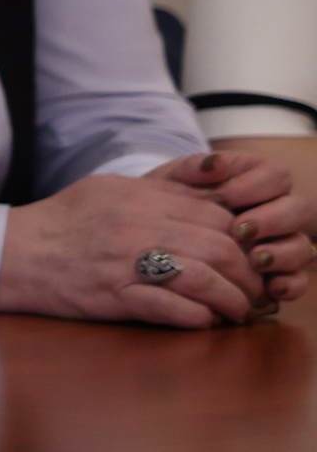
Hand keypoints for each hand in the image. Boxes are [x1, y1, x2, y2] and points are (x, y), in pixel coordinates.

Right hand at [0, 172, 273, 326]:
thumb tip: (214, 195)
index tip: (247, 255)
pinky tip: (205, 320)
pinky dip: (198, 317)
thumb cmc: (63, 222)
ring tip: (238, 310)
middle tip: (252, 288)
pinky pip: (171, 309)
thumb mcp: (110, 187)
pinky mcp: (112, 297)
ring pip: (203, 279)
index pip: (216, 216)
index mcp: (138, 198)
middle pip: (219, 247)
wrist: (13, 254)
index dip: (242, 238)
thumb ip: (162, 188)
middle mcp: (135, 227)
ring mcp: (124, 263)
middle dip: (246, 273)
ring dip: (231, 300)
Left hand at [153, 150, 308, 312]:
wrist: (151, 234)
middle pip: (299, 210)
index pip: (277, 175)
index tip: (221, 198)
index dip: (254, 186)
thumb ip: (193, 168)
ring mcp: (283, 243)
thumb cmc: (168, 201)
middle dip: (273, 220)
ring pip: (303, 247)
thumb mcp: (173, 181)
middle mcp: (278, 211)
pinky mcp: (280, 274)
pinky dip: (289, 285)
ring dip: (283, 254)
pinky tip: (270, 288)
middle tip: (240, 231)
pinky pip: (298, 280)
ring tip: (254, 260)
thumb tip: (215, 163)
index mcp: (257, 180)